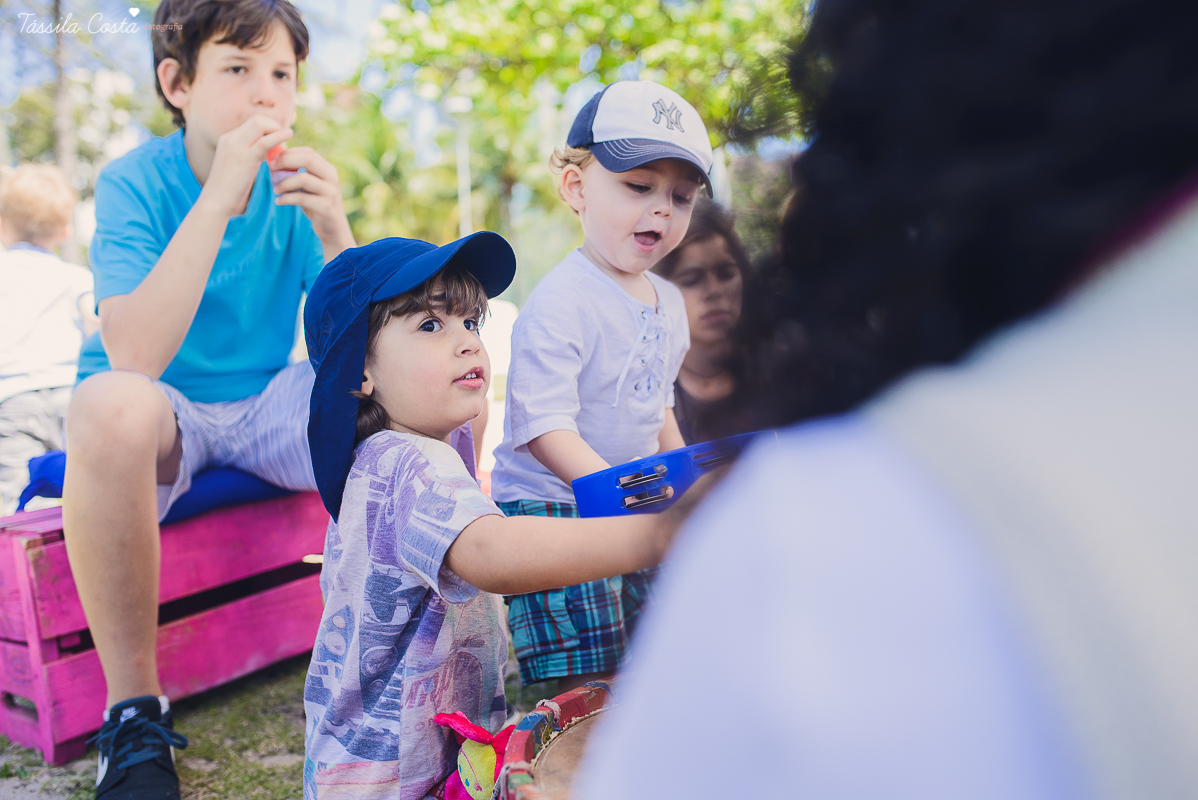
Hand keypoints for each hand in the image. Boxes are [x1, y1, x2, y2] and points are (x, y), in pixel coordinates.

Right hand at [200, 115, 291, 218]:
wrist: (215, 203)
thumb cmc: (228, 190)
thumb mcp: (237, 167)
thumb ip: (249, 157)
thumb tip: (267, 154)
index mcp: (227, 139)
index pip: (251, 123)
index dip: (269, 128)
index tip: (278, 141)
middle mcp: (230, 138)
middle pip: (257, 120)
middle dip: (275, 126)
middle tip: (286, 140)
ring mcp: (236, 146)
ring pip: (261, 124)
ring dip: (277, 130)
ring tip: (288, 141)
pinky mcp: (245, 158)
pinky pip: (265, 141)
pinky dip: (279, 136)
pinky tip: (288, 136)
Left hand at [270, 146, 355, 260]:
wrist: (333, 230)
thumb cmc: (316, 205)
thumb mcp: (309, 187)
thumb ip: (298, 174)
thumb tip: (274, 159)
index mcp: (328, 169)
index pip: (308, 152)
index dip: (288, 153)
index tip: (273, 160)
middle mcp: (332, 178)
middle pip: (308, 159)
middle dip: (286, 161)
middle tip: (271, 169)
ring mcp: (331, 192)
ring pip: (303, 178)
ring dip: (285, 183)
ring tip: (275, 190)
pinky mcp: (327, 207)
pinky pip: (302, 198)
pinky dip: (286, 199)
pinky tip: (278, 202)